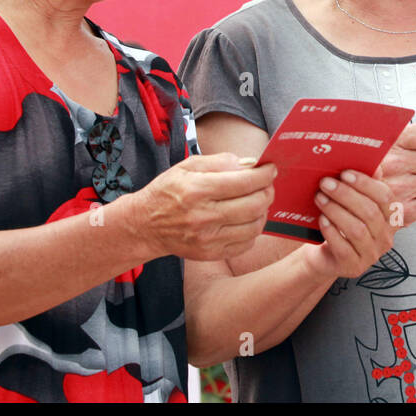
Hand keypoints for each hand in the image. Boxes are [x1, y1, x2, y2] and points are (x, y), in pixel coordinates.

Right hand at [129, 153, 275, 261]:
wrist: (145, 226)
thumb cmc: (168, 192)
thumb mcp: (188, 166)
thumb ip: (221, 162)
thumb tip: (251, 163)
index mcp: (197, 190)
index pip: (244, 182)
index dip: (264, 174)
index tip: (270, 168)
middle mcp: (203, 216)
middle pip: (254, 205)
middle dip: (267, 191)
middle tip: (267, 184)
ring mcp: (208, 239)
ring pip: (254, 226)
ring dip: (263, 211)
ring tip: (257, 201)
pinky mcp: (211, 254)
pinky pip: (246, 243)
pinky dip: (253, 229)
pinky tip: (246, 219)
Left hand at [305, 170, 394, 279]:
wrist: (327, 256)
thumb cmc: (342, 224)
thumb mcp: (354, 204)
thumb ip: (364, 185)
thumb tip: (372, 164)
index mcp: (391, 218)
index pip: (386, 197)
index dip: (366, 183)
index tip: (345, 173)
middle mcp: (386, 237)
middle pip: (370, 212)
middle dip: (345, 194)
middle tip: (326, 183)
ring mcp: (372, 255)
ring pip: (357, 229)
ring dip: (336, 210)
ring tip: (320, 198)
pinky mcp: (354, 267)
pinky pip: (344, 248)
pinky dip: (331, 231)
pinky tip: (322, 220)